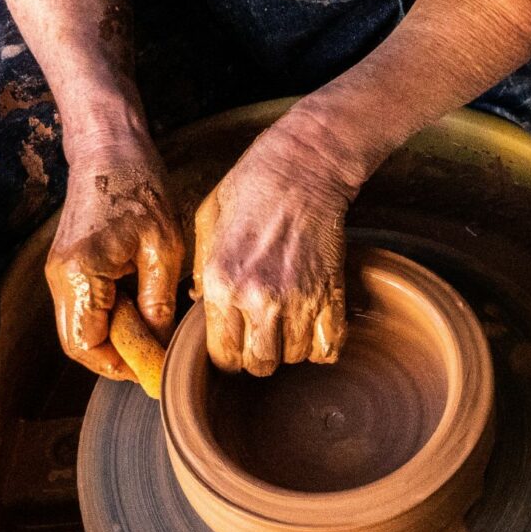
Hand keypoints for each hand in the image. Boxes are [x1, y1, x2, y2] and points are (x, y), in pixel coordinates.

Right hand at [46, 131, 183, 395]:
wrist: (110, 147)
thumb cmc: (139, 188)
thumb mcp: (163, 248)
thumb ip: (158, 303)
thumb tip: (160, 346)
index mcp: (81, 275)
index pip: (88, 347)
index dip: (121, 366)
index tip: (154, 369)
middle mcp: (60, 278)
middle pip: (79, 344)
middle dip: (117, 357)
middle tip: (156, 355)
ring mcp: (60, 272)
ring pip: (81, 328)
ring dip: (114, 337)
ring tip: (153, 327)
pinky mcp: (69, 265)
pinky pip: (85, 307)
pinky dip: (111, 317)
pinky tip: (142, 304)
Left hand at [192, 119, 357, 375]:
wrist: (303, 166)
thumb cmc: (250, 187)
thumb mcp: (207, 223)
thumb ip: (201, 271)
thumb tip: (200, 304)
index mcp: (221, 283)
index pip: (222, 356)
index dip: (227, 354)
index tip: (233, 340)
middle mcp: (258, 298)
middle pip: (259, 365)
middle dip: (258, 355)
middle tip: (260, 332)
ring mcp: (298, 299)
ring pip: (293, 358)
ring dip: (290, 347)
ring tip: (286, 322)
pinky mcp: (331, 293)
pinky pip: (329, 347)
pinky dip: (322, 345)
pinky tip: (312, 326)